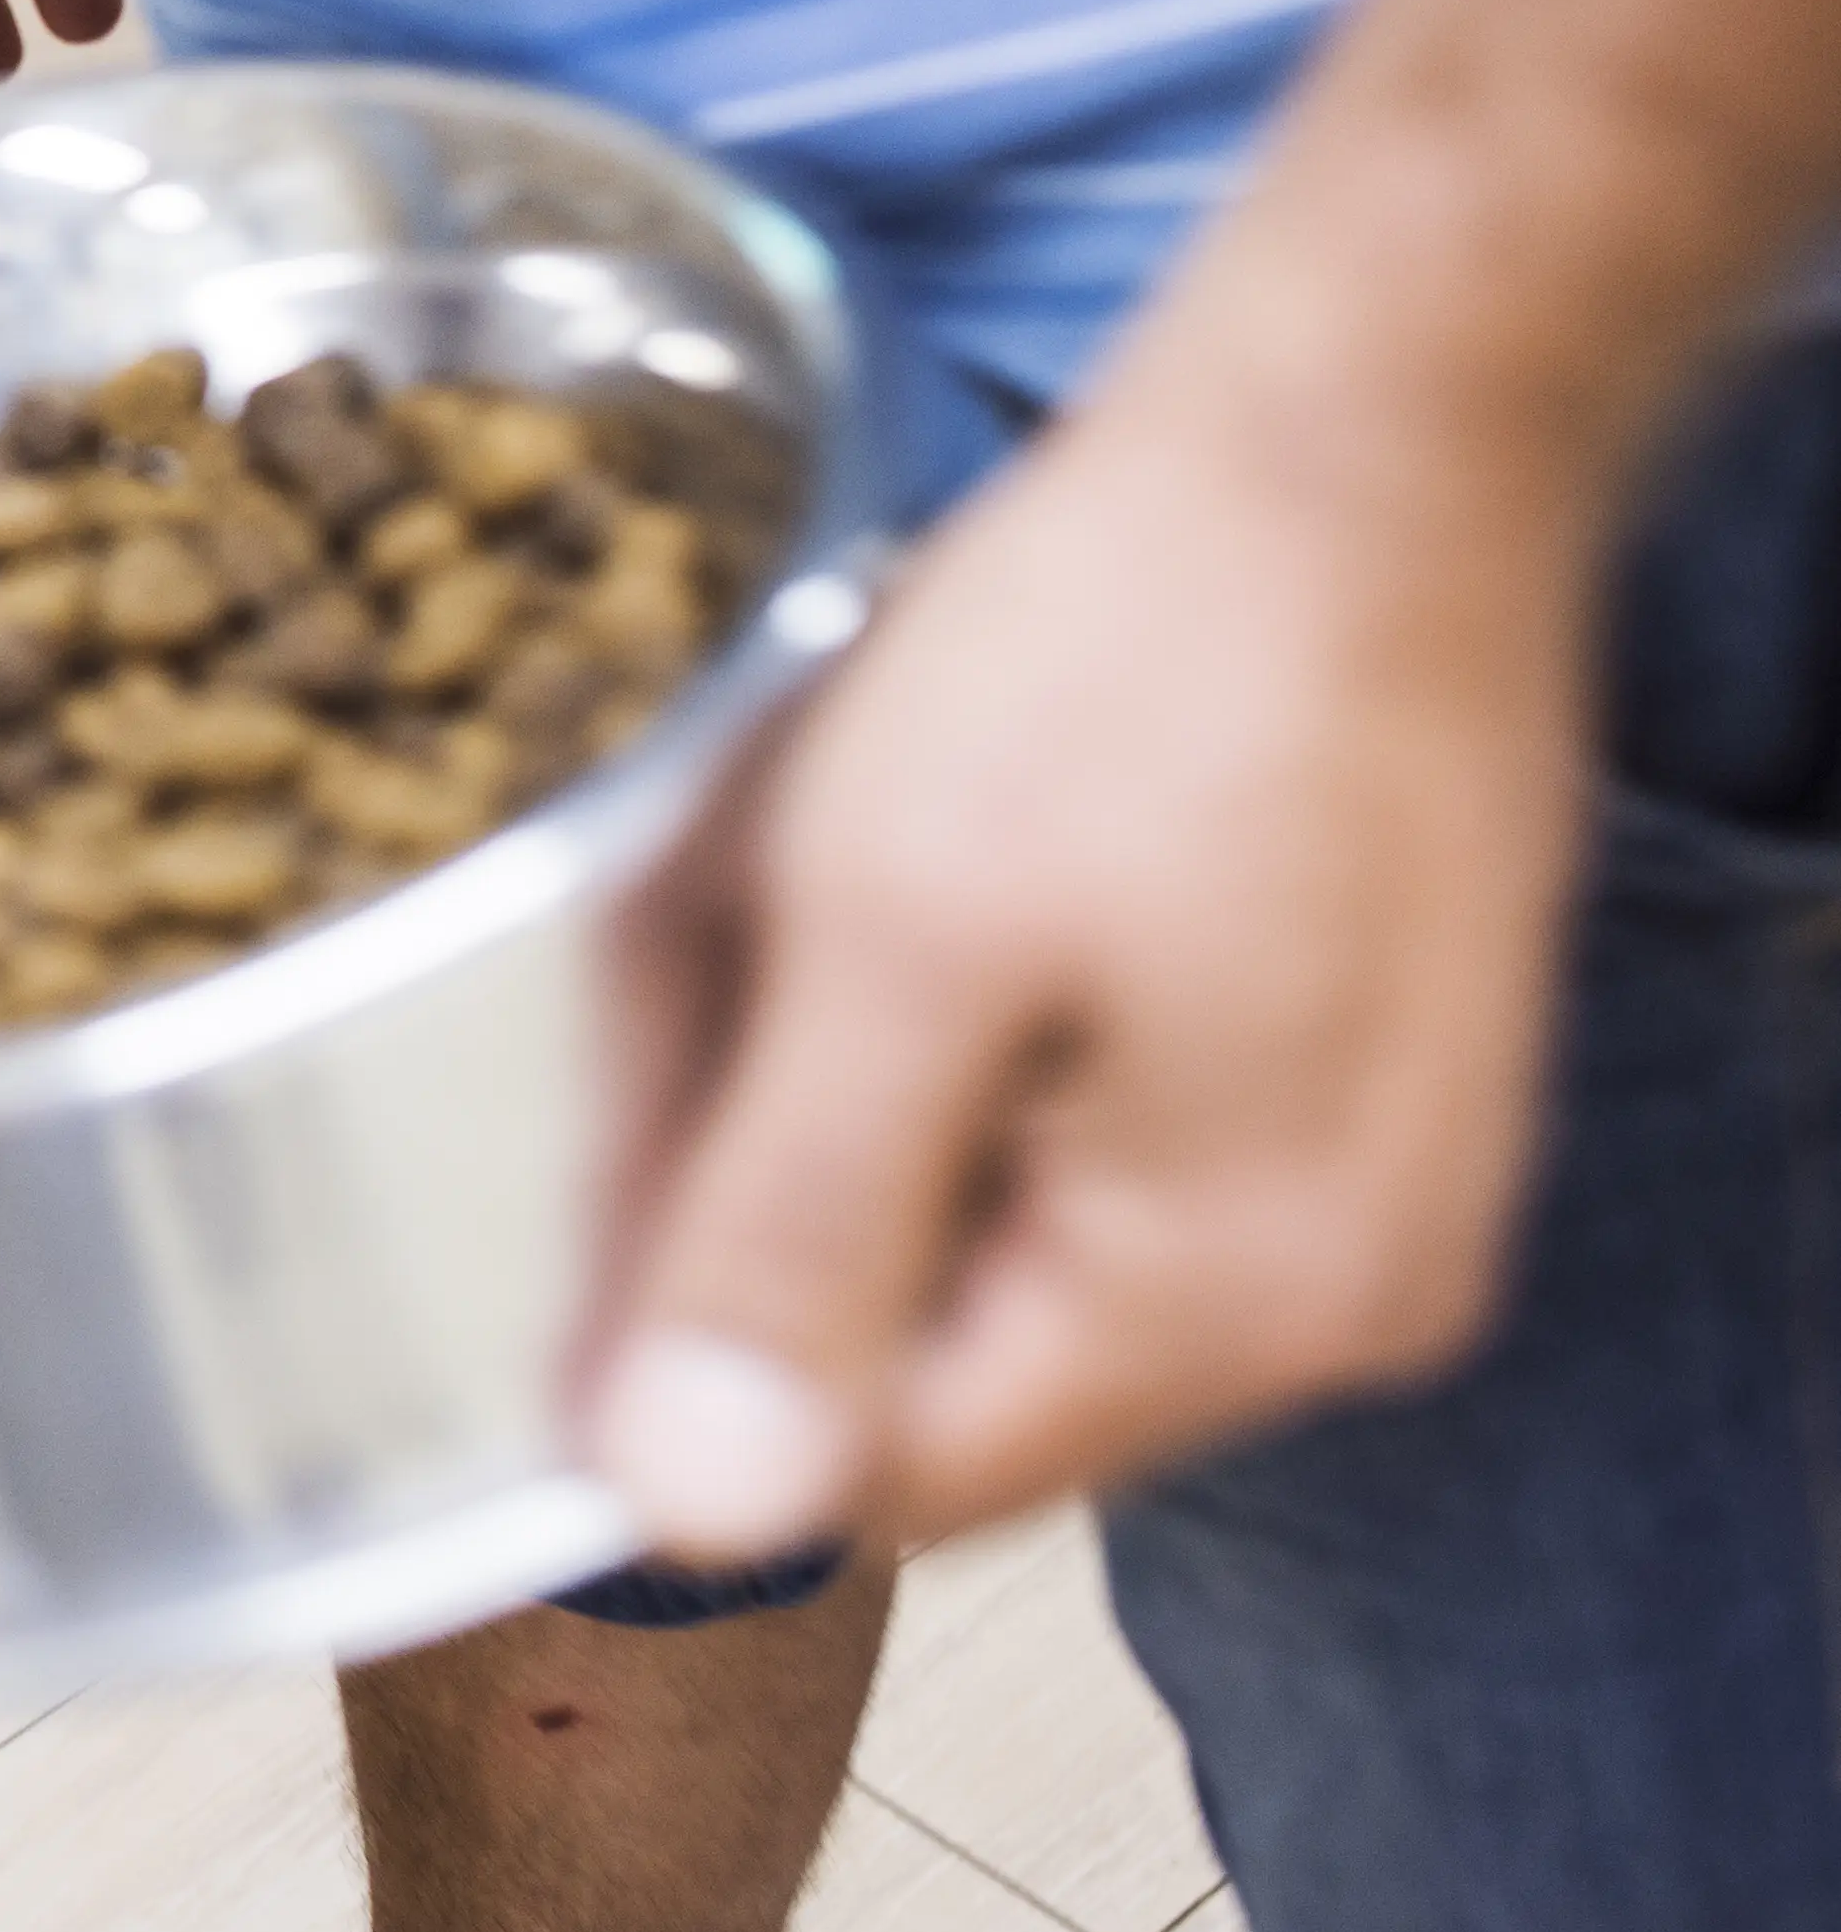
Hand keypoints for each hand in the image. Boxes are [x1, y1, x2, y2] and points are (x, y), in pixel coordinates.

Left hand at [582, 323, 1603, 1558]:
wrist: (1368, 425)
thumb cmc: (1140, 647)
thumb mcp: (893, 937)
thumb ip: (789, 1230)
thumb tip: (686, 1506)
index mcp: (1229, 1304)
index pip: (890, 1477)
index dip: (695, 1368)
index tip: (565, 1206)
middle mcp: (1334, 1295)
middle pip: (956, 1362)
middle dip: (784, 1204)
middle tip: (684, 989)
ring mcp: (1364, 1182)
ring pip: (1016, 1235)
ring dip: (872, 1109)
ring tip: (806, 907)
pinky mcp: (1349, 1067)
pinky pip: (1109, 1133)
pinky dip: (977, 1039)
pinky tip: (918, 890)